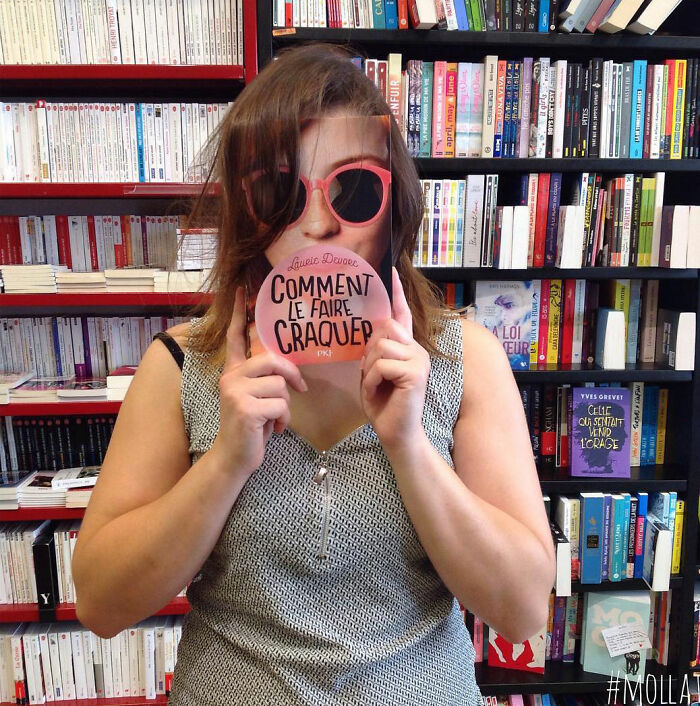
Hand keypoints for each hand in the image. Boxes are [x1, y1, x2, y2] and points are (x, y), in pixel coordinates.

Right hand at [210, 286, 307, 478]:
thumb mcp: (255, 398)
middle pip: (272, 360)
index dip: (240, 314)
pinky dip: (284, 420)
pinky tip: (273, 430)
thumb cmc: (250, 428)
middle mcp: (230, 377)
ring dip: (286, 406)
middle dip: (292, 376)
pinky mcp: (245, 408)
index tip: (241, 291)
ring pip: (280, 385)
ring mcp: (235, 392)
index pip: (236, 337)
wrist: (233, 458)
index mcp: (233, 372)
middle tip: (300, 389)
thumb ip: (264, 380)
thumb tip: (288, 370)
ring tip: (275, 419)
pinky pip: (281, 405)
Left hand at [360, 268, 430, 451]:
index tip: (390, 271)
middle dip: (368, 352)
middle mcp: (416, 349)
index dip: (395, 293)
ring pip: (379, 347)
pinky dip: (371, 380)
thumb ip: (375, 350)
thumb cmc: (383, 404)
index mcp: (407, 347)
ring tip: (375, 386)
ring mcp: (419, 360)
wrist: (395, 433)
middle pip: (382, 329)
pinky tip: (378, 392)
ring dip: (368, 370)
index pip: (401, 315)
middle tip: (370, 375)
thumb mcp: (373, 372)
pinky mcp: (416, 373)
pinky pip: (381, 364)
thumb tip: (374, 329)